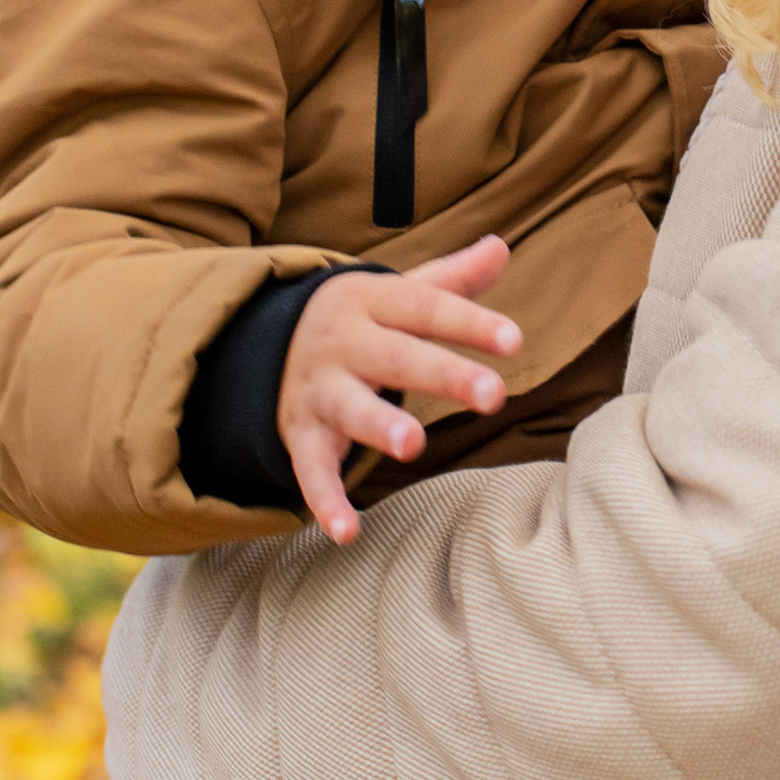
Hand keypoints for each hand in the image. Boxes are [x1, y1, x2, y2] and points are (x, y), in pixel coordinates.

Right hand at [278, 239, 518, 544]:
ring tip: (412, 445)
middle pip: (397, 356)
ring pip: (350, 408)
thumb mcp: (398, 294)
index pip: (426, 307)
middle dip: (444, 374)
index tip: (514, 339)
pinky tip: (347, 532)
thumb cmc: (360, 322)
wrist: (265, 344)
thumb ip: (451, 279)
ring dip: (379, 426)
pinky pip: (311, 469)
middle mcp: (345, 343)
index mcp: (373, 302)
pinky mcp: (301, 435)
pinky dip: (325, 501)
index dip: (470, 322)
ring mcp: (320, 390)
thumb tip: (501, 246)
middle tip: (494, 394)